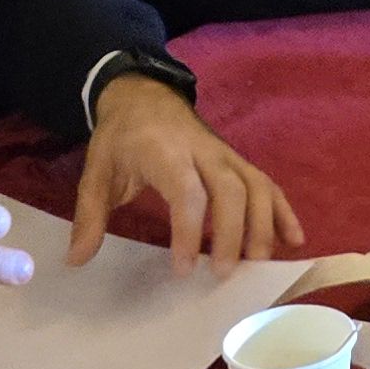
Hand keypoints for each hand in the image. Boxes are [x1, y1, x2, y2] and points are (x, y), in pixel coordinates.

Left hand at [73, 76, 301, 274]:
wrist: (143, 95)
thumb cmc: (121, 137)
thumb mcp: (97, 170)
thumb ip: (89, 215)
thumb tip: (77, 261)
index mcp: (166, 151)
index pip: (188, 191)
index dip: (189, 231)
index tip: (182, 269)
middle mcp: (203, 151)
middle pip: (232, 190)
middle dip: (232, 233)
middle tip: (221, 274)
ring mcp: (225, 155)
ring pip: (257, 185)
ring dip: (263, 225)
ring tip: (258, 264)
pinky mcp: (237, 161)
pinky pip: (267, 183)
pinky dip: (283, 211)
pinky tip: (293, 239)